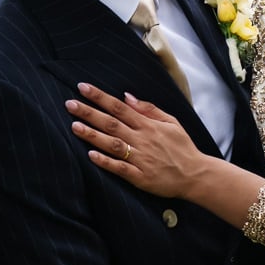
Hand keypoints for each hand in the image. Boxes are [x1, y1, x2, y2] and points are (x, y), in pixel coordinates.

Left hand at [68, 83, 208, 198]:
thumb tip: (127, 97)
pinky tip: (90, 155)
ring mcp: (140, 158)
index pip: (119, 107)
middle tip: (70, 104)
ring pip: (112, 144)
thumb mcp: (172, 122)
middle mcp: (142, 139)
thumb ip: (149, 109)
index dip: (100, 97)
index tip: (83, 88)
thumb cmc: (182, 147)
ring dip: (93, 135)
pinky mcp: (140, 177)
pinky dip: (106, 161)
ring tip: (74, 126)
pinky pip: (120, 168)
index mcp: (148, 125)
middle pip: (111, 123)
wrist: (195, 174)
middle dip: (90, 113)